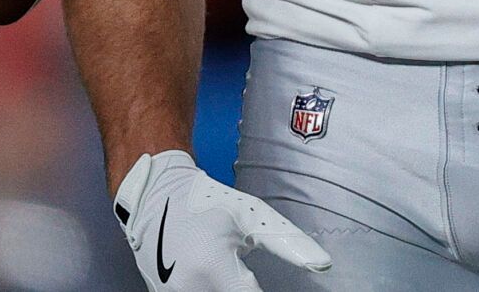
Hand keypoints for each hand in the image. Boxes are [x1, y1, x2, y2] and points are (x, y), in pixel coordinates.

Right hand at [113, 152, 328, 291]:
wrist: (156, 196)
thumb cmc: (208, 203)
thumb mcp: (252, 216)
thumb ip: (287, 243)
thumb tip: (322, 263)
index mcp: (214, 269)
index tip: (273, 288)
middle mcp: (188, 288)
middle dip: (243, 290)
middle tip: (246, 275)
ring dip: (225, 288)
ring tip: (229, 272)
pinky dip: (209, 288)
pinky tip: (213, 278)